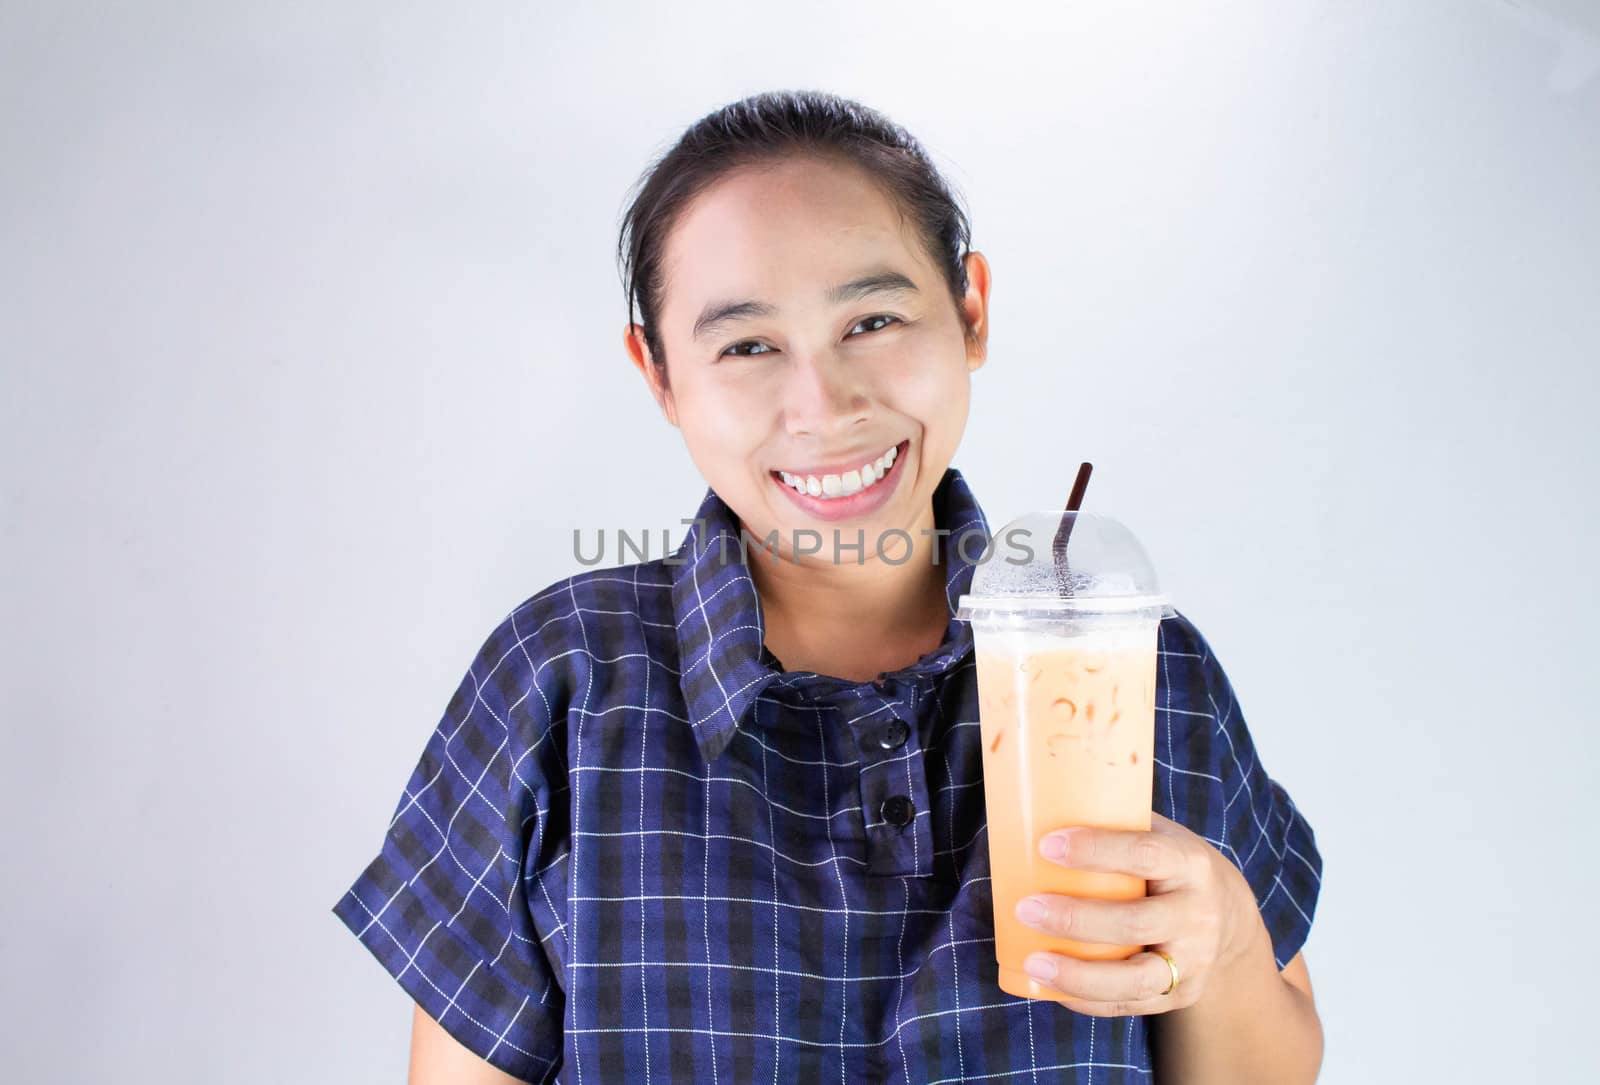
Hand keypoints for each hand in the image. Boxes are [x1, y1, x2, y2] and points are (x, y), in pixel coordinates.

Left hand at [1013, 811, 1260, 1016]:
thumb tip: (1037, 799)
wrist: (1228, 918)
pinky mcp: (1180, 994)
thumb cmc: (1170, 866)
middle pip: (1135, 923)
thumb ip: (1115, 823)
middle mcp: (1197, 915)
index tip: (1046, 844)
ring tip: (1034, 961)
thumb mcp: (1160, 836)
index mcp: (1190, 863)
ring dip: (1078, 973)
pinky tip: (1050, 987)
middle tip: (1025, 908)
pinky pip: (1130, 1005)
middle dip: (1076, 919)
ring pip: (1135, 978)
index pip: (1146, 854)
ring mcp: (1192, 962)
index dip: (1096, 850)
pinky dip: (1088, 1000)